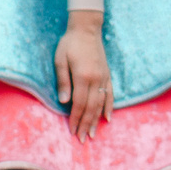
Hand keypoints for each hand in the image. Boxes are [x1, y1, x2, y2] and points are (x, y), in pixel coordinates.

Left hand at [54, 12, 111, 140]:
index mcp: (83, 76)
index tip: (72, 131)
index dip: (76, 119)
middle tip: (82, 140)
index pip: (79, 104)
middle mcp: (96, 79)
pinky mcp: (107, 75)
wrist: (86, 29)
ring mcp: (104, 77)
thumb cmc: (69, 44)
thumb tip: (64, 101)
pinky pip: (110, 94)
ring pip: (101, 103)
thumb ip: (63, 81)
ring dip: (96, 120)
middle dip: (86, 124)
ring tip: (92, 134)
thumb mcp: (60, 60)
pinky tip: (107, 118)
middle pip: (91, 107)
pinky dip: (109, 107)